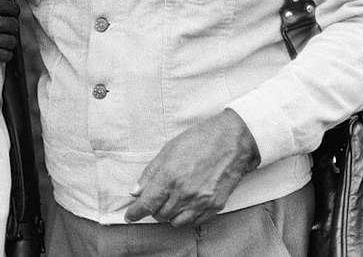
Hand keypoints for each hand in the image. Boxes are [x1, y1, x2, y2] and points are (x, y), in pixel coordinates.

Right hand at [0, 0, 20, 62]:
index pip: (14, 8)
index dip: (13, 11)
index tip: (8, 14)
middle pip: (14, 25)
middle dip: (11, 26)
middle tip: (4, 27)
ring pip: (12, 41)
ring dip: (9, 40)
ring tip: (3, 38)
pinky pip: (6, 55)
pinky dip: (6, 53)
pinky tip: (1, 50)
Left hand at [124, 109, 260, 227]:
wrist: (232, 141)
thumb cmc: (200, 140)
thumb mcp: (168, 150)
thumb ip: (150, 173)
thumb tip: (136, 191)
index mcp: (169, 176)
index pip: (146, 204)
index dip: (135, 212)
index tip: (130, 215)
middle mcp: (184, 192)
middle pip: (159, 214)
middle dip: (153, 209)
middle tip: (155, 199)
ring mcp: (200, 201)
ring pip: (175, 222)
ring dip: (169, 214)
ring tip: (171, 201)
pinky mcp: (214, 206)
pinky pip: (194, 222)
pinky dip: (186, 217)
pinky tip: (186, 205)